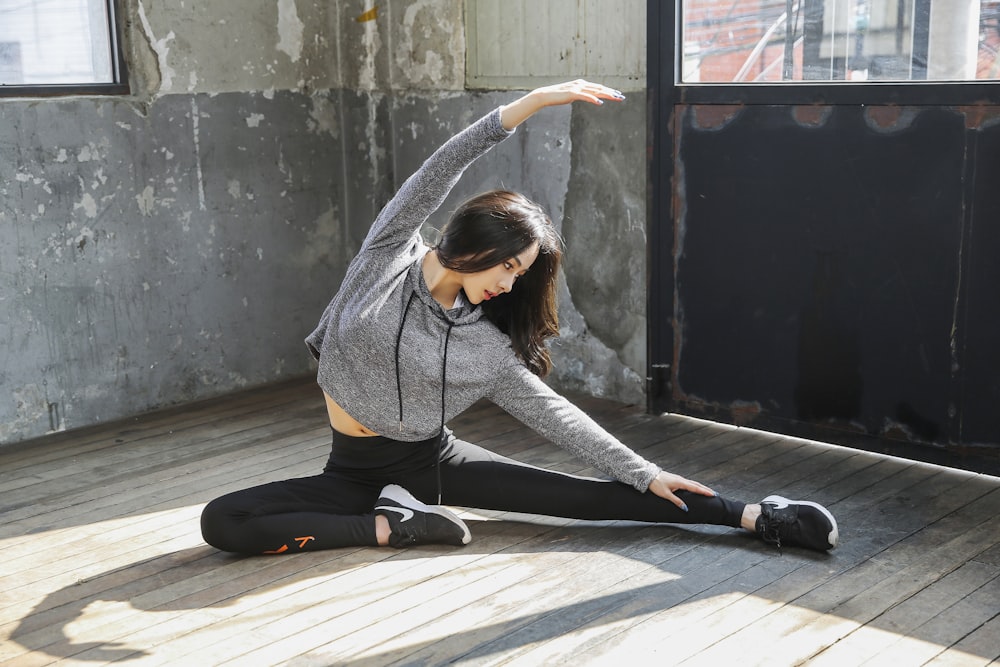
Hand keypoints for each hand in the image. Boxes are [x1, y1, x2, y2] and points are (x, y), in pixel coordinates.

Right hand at [500, 79, 624, 129]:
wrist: (544, 95)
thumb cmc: (556, 96)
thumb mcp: (570, 96)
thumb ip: (578, 95)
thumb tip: (584, 97)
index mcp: (581, 84)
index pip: (598, 87)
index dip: (608, 91)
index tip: (617, 94)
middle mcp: (581, 84)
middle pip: (599, 88)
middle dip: (611, 92)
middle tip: (621, 97)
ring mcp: (577, 88)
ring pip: (595, 91)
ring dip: (607, 95)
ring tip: (616, 98)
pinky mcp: (572, 93)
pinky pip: (586, 96)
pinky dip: (593, 99)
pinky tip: (600, 103)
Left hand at [648, 470, 716, 511]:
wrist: (648, 475)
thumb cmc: (656, 484)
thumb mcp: (666, 494)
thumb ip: (676, 501)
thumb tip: (685, 508)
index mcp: (680, 483)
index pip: (696, 488)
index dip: (705, 492)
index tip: (713, 494)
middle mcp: (681, 479)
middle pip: (696, 484)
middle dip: (706, 489)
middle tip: (714, 494)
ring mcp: (679, 479)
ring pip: (693, 483)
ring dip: (701, 487)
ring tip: (707, 491)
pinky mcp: (676, 479)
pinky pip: (688, 483)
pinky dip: (694, 486)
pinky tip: (695, 488)